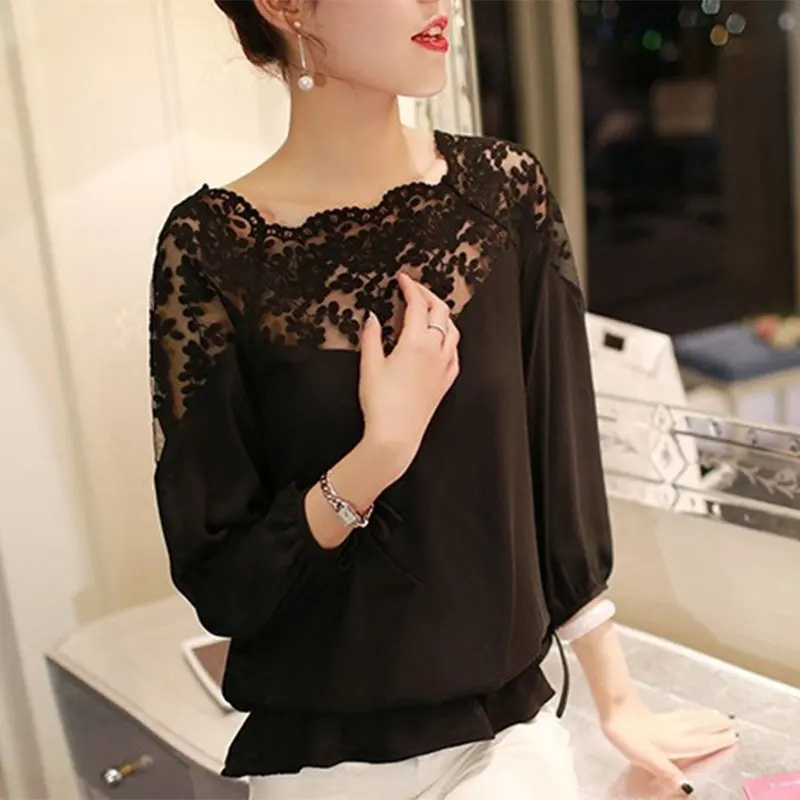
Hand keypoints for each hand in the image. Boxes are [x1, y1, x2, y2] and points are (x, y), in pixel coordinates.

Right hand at [359, 273, 459, 477]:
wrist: (396, 435)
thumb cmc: (381, 403)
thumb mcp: (369, 365)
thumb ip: (371, 336)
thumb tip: (372, 317)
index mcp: (417, 342)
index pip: (418, 304)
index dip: (410, 287)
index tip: (402, 279)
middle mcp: (436, 351)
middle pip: (440, 311)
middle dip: (428, 295)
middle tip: (414, 289)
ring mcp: (444, 366)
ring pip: (452, 330)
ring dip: (442, 315)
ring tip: (429, 310)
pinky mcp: (446, 381)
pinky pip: (454, 352)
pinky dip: (449, 338)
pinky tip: (441, 341)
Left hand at [601, 696, 736, 794]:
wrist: (612, 709)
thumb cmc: (628, 735)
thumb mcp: (647, 758)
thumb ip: (668, 772)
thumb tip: (689, 788)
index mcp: (675, 742)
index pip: (701, 742)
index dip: (718, 741)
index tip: (735, 736)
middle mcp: (674, 730)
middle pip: (700, 726)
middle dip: (717, 725)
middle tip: (733, 721)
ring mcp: (665, 721)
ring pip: (691, 718)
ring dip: (706, 717)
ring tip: (718, 715)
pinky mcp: (655, 715)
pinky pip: (681, 714)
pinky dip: (691, 713)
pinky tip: (689, 714)